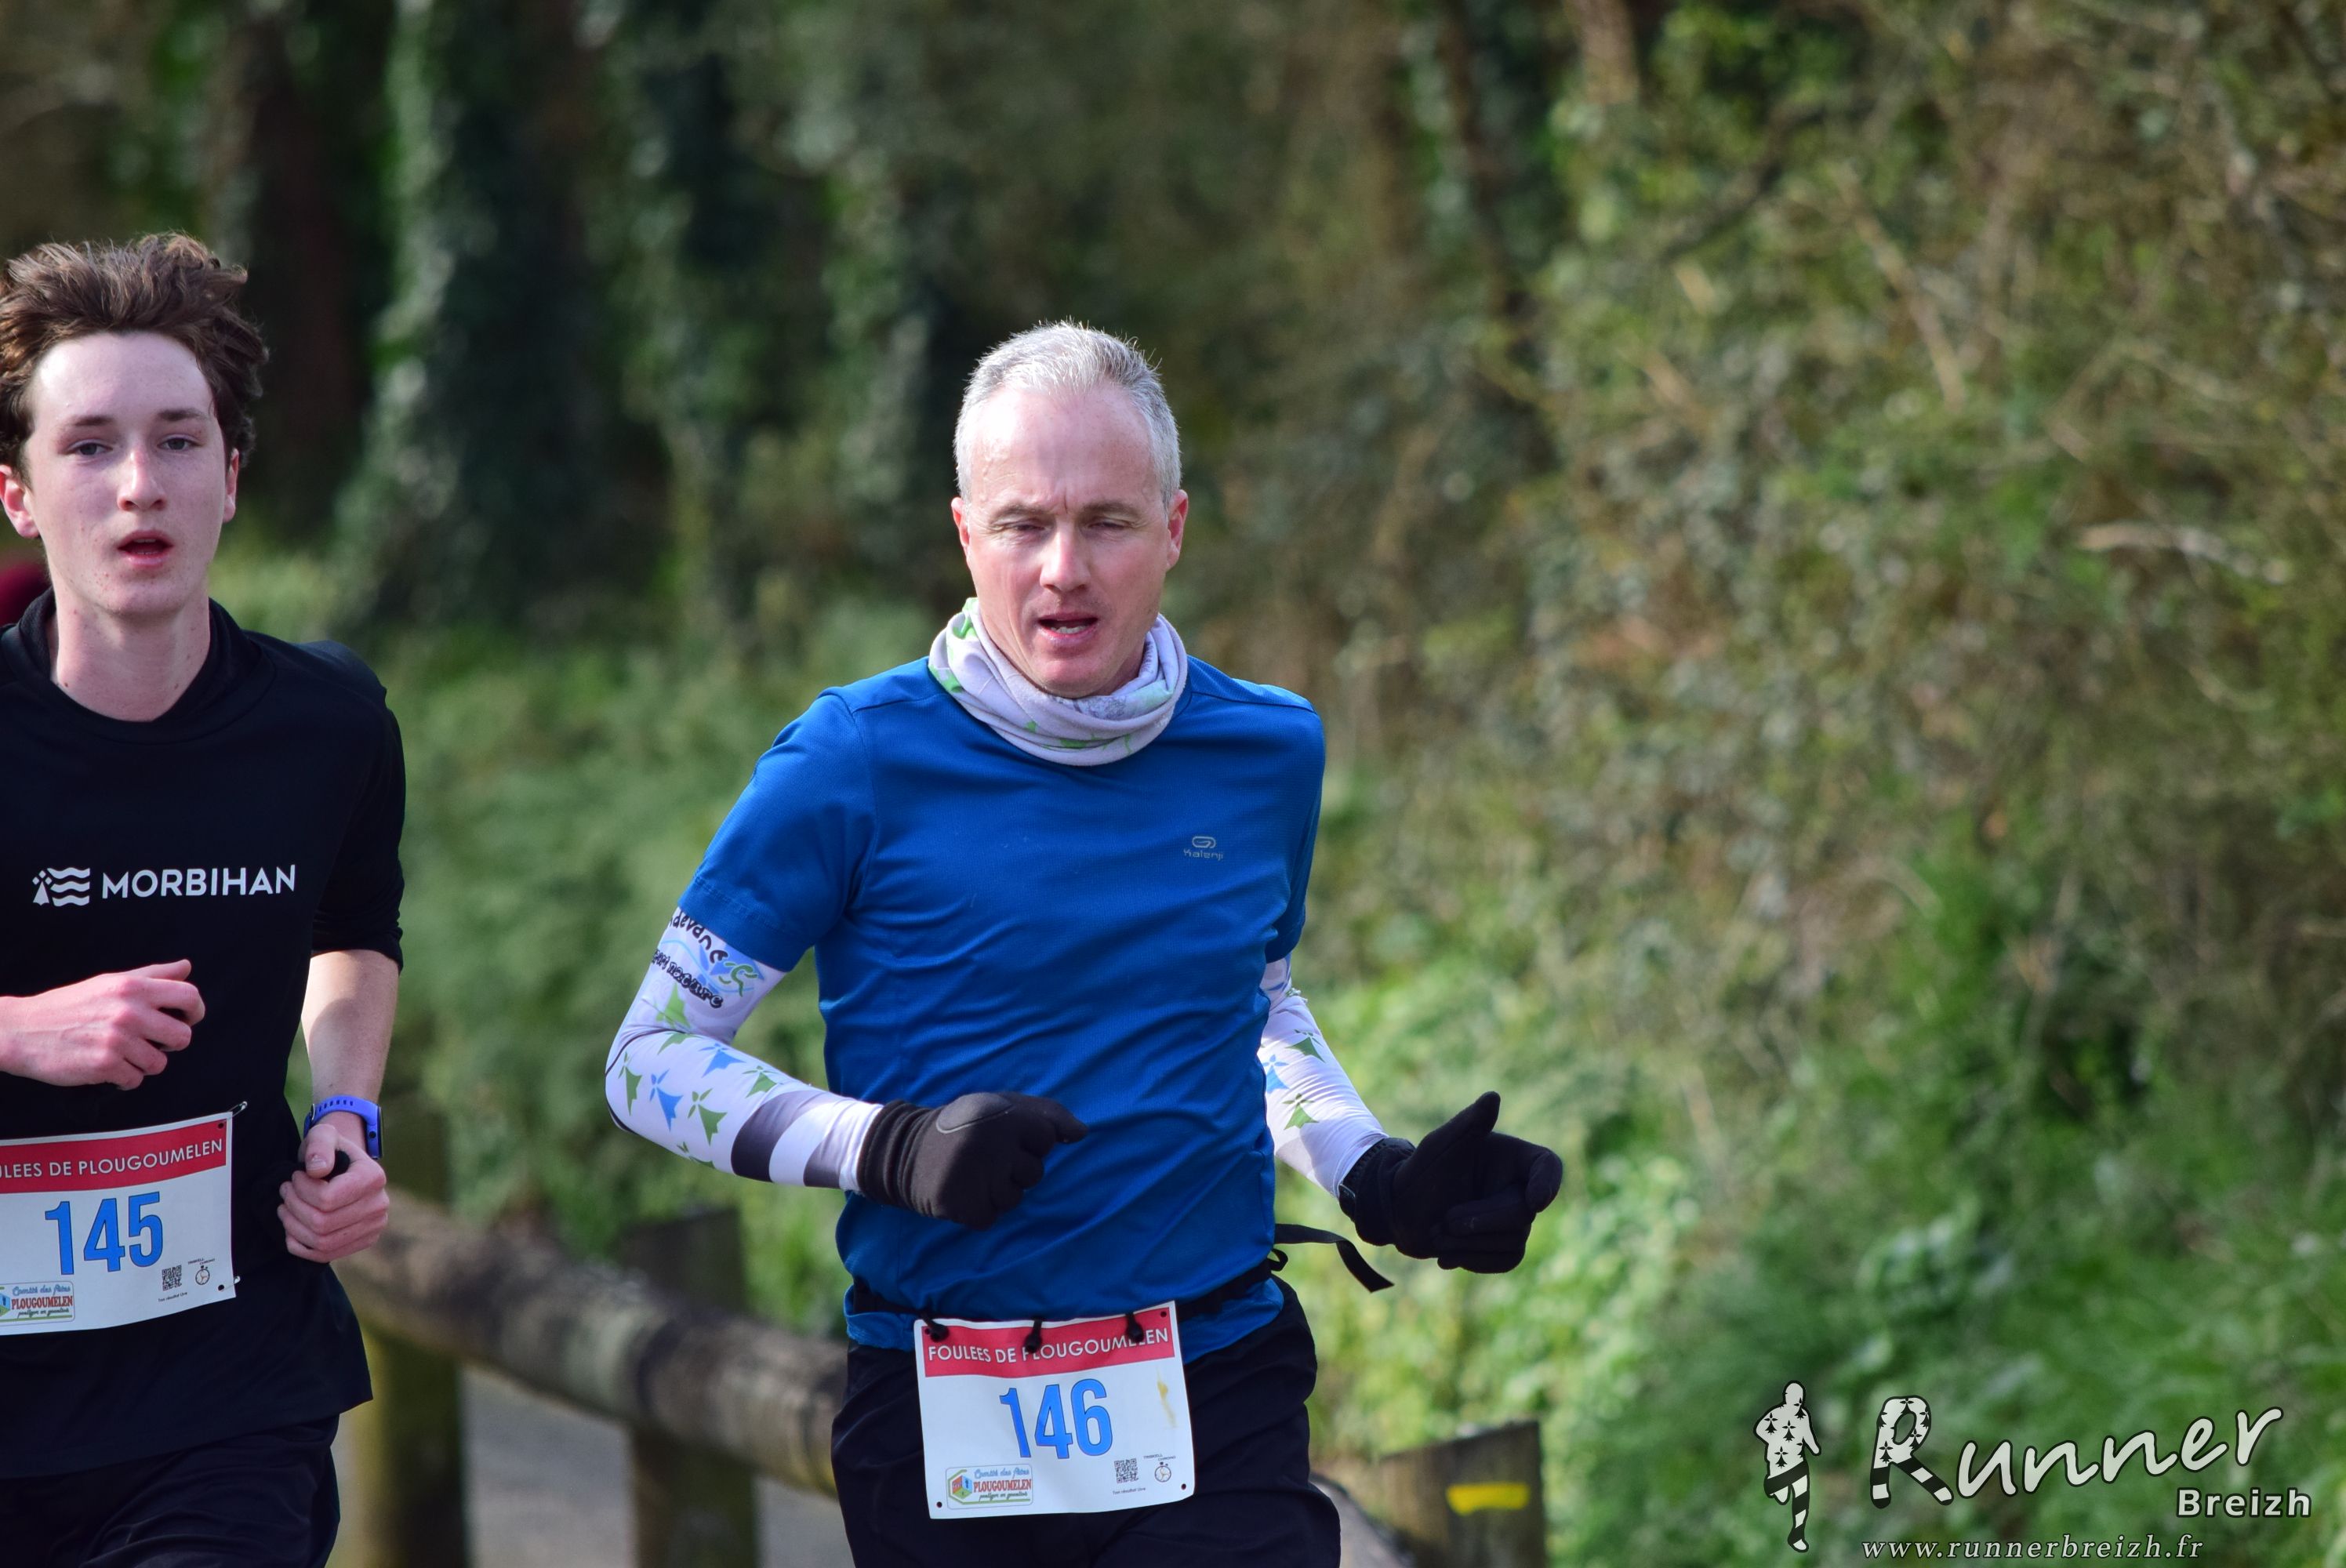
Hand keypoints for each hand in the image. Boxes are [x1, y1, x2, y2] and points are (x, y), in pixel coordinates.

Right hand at [0, 961, 204, 1088]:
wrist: (22, 1030)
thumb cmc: (68, 1006)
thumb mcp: (110, 982)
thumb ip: (152, 975)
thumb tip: (186, 967)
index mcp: (133, 987)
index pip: (189, 996)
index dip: (194, 1011)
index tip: (185, 1019)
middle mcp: (129, 1011)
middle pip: (183, 1036)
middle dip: (170, 1044)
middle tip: (150, 1042)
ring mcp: (118, 1039)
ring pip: (159, 1063)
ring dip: (144, 1064)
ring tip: (123, 1054)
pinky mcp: (105, 1064)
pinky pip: (135, 1080)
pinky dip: (124, 1078)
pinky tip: (108, 1066)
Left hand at [279, 1112, 389, 1262]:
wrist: (346, 1166)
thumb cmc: (332, 1150)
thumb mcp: (324, 1134)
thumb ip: (319, 1145)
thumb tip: (316, 1170)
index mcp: (373, 1178)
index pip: (328, 1199)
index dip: (301, 1190)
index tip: (294, 1177)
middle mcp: (379, 1206)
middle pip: (323, 1223)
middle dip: (294, 1208)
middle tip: (285, 1192)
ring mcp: (373, 1227)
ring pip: (322, 1242)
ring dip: (294, 1227)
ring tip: (285, 1208)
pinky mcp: (363, 1241)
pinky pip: (326, 1255)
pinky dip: (301, 1246)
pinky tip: (292, 1229)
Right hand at [856, 1091, 1088, 1229]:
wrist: (903, 1151)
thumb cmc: (963, 1125)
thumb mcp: (1000, 1104)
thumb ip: (1046, 1113)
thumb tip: (1082, 1133)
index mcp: (998, 1113)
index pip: (1047, 1137)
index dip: (1030, 1139)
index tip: (1003, 1135)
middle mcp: (986, 1143)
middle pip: (1035, 1172)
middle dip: (1016, 1167)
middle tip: (985, 1157)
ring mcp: (971, 1175)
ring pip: (1014, 1198)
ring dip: (999, 1190)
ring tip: (973, 1173)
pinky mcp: (958, 1204)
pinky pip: (991, 1217)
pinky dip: (980, 1209)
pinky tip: (964, 1191)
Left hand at [1339, 1091, 1562, 1272]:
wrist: (1400, 1211)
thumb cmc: (1421, 1172)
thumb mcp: (1440, 1146)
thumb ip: (1467, 1125)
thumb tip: (1492, 1097)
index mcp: (1511, 1158)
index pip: (1547, 1166)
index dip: (1547, 1182)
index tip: (1535, 1201)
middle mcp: (1519, 1189)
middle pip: (1521, 1214)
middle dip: (1479, 1221)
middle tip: (1444, 1221)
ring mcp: (1514, 1221)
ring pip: (1513, 1242)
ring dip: (1468, 1243)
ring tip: (1438, 1234)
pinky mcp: (1504, 1248)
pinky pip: (1505, 1261)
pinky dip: (1472, 1259)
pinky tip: (1446, 1254)